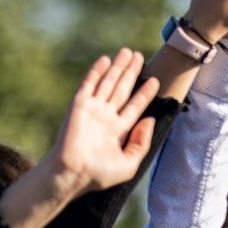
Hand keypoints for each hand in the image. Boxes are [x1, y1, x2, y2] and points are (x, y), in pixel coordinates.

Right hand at [45, 49, 160, 192]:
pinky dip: (97, 71)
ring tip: (128, 52)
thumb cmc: (99, 174)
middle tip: (139, 56)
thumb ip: (142, 142)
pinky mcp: (79, 105)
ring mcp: (92, 109)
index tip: (155, 81)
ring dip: (118, 67)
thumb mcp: (130, 162)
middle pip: (122, 89)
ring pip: (108, 83)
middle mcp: (106, 117)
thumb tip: (150, 120)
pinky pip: (90, 84)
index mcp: (118, 130)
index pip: (134, 106)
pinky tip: (106, 59)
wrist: (73, 173)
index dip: (144, 93)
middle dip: (131, 73)